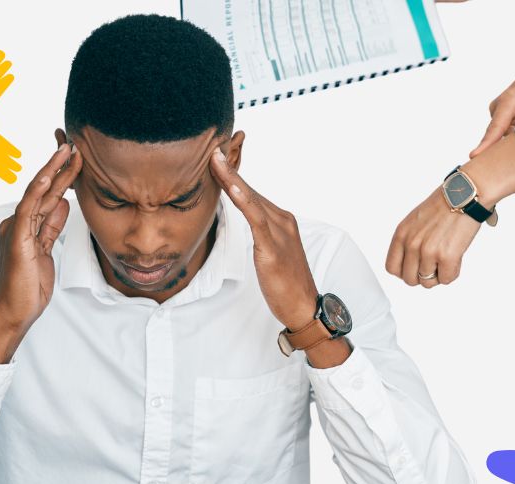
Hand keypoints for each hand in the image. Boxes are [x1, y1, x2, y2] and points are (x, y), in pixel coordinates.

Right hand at [0, 144, 81, 363]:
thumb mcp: (47, 251)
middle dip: (60, 166)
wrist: (14, 312)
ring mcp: (16, 229)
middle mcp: (19, 222)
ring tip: (67, 152)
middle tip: (75, 145)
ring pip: (38, 194)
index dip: (62, 175)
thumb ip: (52, 227)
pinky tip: (48, 176)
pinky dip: (38, 192)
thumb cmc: (28, 286)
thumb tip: (64, 204)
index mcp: (26, 224)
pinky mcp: (17, 240)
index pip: (48, 194)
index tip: (76, 157)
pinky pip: (28, 211)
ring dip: (53, 171)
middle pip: (45, 189)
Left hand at [209, 148, 317, 330]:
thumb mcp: (268, 252)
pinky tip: (231, 185)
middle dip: (229, 168)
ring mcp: (279, 231)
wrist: (303, 306)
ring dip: (231, 176)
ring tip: (214, 158)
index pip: (250, 192)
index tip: (215, 157)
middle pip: (249, 189)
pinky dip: (242, 198)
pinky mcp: (273, 246)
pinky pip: (255, 217)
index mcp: (280, 219)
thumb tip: (242, 223)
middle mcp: (282, 219)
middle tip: (211, 146)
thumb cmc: (285, 283)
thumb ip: (258, 234)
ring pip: (250, 197)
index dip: (232, 174)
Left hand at [386, 188, 479, 287]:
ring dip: (438, 274)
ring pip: (428, 282)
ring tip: (445, 260)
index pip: (392, 268)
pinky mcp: (447, 257)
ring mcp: (428, 252)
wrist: (465, 195)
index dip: (405, 272)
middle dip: (422, 276)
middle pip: (409, 279)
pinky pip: (446, 279)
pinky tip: (455, 259)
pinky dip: (452, 273)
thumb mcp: (415, 221)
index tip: (414, 268)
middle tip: (433, 265)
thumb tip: (410, 262)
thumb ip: (409, 241)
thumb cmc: (445, 205)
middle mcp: (412, 244)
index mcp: (401, 235)